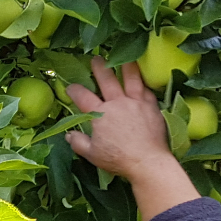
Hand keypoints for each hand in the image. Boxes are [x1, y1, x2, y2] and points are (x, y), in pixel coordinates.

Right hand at [64, 57, 174, 179]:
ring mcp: (136, 102)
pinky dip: (144, 84)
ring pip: (131, 78)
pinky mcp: (152, 107)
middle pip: (106, 79)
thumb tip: (69, 134)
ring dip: (126, 65)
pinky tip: (143, 80)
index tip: (70, 88)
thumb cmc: (119, 159)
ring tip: (125, 57)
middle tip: (96, 59)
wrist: (148, 162)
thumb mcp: (92, 155)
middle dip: (99, 67)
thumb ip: (79, 143)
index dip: (74, 90)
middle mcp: (117, 103)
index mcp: (100, 113)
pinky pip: (147, 90)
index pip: (82, 96)